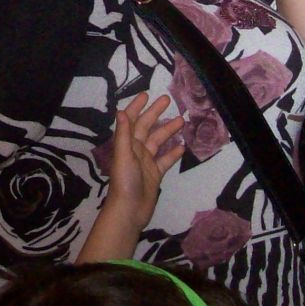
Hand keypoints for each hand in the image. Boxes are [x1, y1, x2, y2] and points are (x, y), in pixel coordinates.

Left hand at [102, 93, 184, 235]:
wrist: (129, 211)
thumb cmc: (125, 182)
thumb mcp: (124, 156)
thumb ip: (124, 134)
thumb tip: (121, 111)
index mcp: (127, 144)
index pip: (132, 120)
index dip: (137, 107)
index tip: (147, 94)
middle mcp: (136, 150)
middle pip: (147, 127)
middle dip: (156, 113)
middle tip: (169, 100)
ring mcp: (146, 162)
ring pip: (158, 141)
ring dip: (168, 130)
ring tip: (182, 120)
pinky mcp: (155, 174)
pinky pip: (165, 160)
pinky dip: (173, 153)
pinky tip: (183, 146)